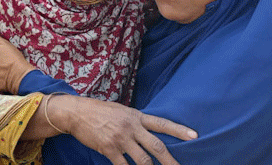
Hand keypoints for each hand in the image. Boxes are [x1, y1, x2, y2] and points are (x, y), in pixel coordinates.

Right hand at [50, 96, 196, 164]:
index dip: (179, 131)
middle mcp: (131, 127)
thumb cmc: (99, 111)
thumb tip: (149, 131)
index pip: (162, 123)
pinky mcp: (109, 149)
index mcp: (136, 116)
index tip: (194, 136)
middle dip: (171, 161)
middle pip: (157, 147)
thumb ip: (136, 121)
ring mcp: (120, 139)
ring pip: (143, 161)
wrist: (77, 113)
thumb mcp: (121, 111)